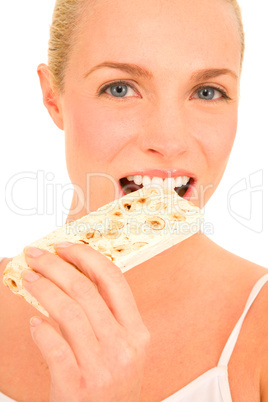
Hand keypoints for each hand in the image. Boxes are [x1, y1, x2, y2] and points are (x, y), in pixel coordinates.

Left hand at [23, 242, 149, 401]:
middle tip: (36, 255)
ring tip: (28, 279)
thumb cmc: (111, 386)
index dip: (87, 257)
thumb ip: (105, 317)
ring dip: (43, 289)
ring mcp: (102, 367)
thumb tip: (72, 276)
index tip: (65, 246)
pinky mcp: (77, 387)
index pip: (114, 280)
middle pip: (85, 290)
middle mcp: (124, 346)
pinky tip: (34, 323)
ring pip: (68, 312)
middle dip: (56, 266)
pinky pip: (54, 346)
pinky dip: (40, 330)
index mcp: (137, 332)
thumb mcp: (122, 350)